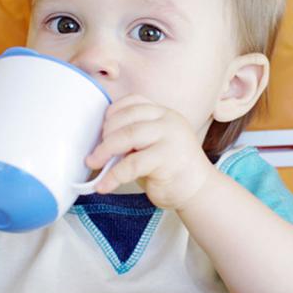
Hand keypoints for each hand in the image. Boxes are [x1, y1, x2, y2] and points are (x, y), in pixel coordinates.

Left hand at [85, 94, 213, 209]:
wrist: (199, 191)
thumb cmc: (171, 169)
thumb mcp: (152, 145)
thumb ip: (133, 137)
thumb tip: (99, 141)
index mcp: (164, 113)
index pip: (133, 101)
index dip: (112, 113)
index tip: (102, 130)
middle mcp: (168, 120)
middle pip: (126, 119)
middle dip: (105, 136)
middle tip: (95, 153)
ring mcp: (170, 137)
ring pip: (127, 136)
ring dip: (104, 151)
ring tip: (93, 164)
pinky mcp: (167, 158)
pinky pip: (132, 164)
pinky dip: (113, 176)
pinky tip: (104, 185)